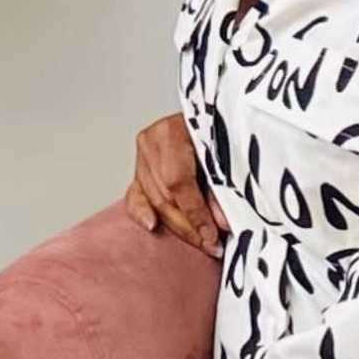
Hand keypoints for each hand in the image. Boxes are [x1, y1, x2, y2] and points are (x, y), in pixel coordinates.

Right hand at [126, 115, 222, 253]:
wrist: (209, 114)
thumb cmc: (216, 128)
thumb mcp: (222, 152)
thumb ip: (220, 187)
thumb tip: (221, 222)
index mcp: (171, 131)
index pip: (179, 182)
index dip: (195, 212)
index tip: (212, 235)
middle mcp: (151, 142)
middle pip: (165, 196)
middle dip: (189, 225)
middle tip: (211, 245)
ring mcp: (141, 156)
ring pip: (155, 201)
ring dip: (178, 226)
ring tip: (201, 241)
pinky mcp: (139, 168)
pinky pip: (136, 196)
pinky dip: (142, 213)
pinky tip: (151, 226)